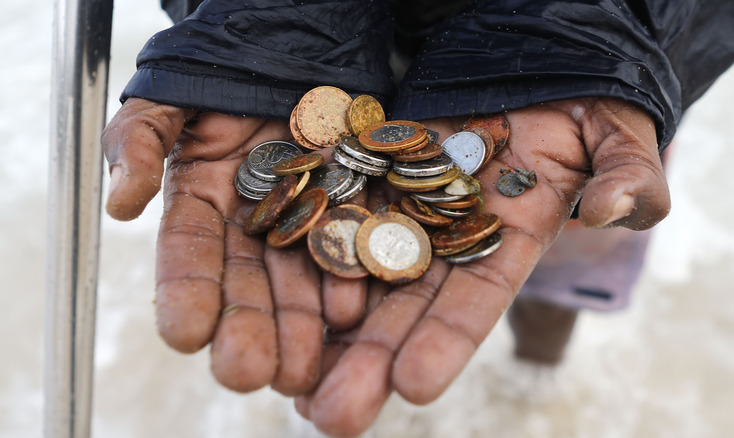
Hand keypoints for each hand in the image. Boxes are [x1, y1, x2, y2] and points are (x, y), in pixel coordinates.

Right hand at [102, 98, 367, 394]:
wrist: (294, 46)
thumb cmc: (222, 71)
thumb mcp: (170, 98)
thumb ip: (139, 141)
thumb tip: (121, 202)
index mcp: (203, 204)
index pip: (189, 257)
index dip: (185, 294)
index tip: (185, 334)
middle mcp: (253, 224)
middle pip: (250, 284)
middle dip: (249, 330)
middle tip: (250, 372)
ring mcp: (306, 220)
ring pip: (301, 280)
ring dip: (301, 325)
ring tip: (304, 364)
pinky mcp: (352, 208)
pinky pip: (353, 246)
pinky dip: (351, 278)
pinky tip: (350, 310)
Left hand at [293, 98, 670, 436]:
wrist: (537, 57)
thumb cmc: (589, 98)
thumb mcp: (621, 135)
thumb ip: (629, 177)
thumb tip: (611, 213)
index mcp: (514, 234)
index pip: (479, 295)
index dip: (448, 340)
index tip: (414, 387)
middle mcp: (454, 230)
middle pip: (408, 300)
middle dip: (371, 359)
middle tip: (330, 416)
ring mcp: (410, 199)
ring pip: (362, 266)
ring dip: (327, 323)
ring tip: (291, 380)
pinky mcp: (377, 164)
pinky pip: (339, 205)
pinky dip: (311, 246)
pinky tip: (277, 294)